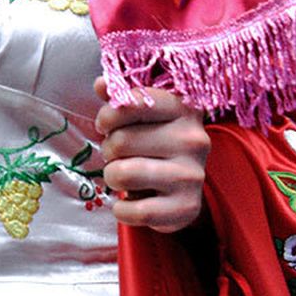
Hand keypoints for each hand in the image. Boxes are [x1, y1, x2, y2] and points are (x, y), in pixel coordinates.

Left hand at [95, 76, 208, 232]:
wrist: (182, 185)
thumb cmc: (153, 140)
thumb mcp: (140, 114)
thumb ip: (119, 96)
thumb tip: (102, 85)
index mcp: (182, 108)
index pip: (131, 103)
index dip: (108, 116)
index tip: (107, 125)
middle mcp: (193, 140)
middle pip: (121, 141)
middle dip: (109, 149)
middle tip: (117, 154)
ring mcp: (193, 175)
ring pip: (123, 174)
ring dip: (112, 177)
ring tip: (123, 175)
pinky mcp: (187, 207)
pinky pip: (137, 211)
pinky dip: (122, 210)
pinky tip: (128, 202)